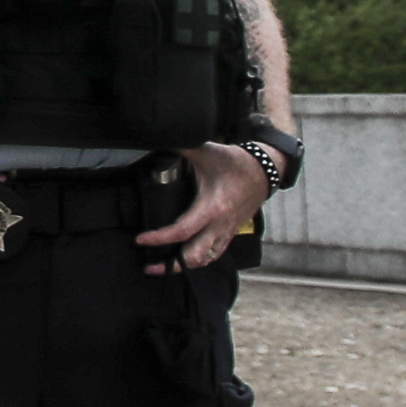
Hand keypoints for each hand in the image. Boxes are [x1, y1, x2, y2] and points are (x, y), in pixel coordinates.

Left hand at [144, 143, 268, 272]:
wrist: (265, 171)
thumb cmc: (235, 163)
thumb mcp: (206, 152)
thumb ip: (181, 146)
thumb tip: (157, 137)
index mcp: (212, 207)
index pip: (182, 231)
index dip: (159, 238)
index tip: (141, 239)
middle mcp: (220, 225)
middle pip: (194, 257)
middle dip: (171, 266)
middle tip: (148, 267)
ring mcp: (226, 232)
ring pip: (205, 259)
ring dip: (184, 267)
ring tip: (164, 268)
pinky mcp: (230, 233)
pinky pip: (214, 254)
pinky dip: (199, 261)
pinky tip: (186, 261)